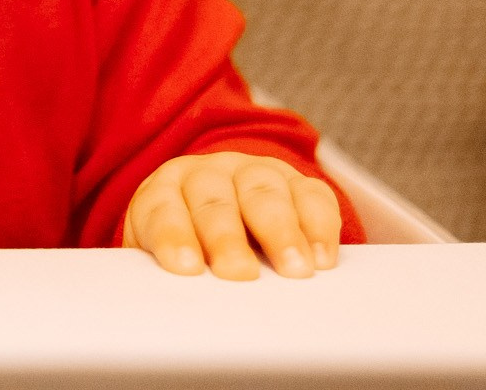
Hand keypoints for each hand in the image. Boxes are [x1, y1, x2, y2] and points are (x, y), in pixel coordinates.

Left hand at [123, 151, 341, 280]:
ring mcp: (252, 172)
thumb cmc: (190, 246)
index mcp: (165, 191)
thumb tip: (173, 312)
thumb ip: (166, 277)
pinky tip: (322, 259)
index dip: (173, 235)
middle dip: (227, 237)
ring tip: (294, 270)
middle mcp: (208, 175)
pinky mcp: (296, 182)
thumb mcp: (170, 258)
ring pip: (264, 192)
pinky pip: (311, 195)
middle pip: (213, 201)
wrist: (221, 212)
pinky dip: (318, 226)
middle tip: (239, 273)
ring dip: (281, 232)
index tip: (186, 267)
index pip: (162, 209)